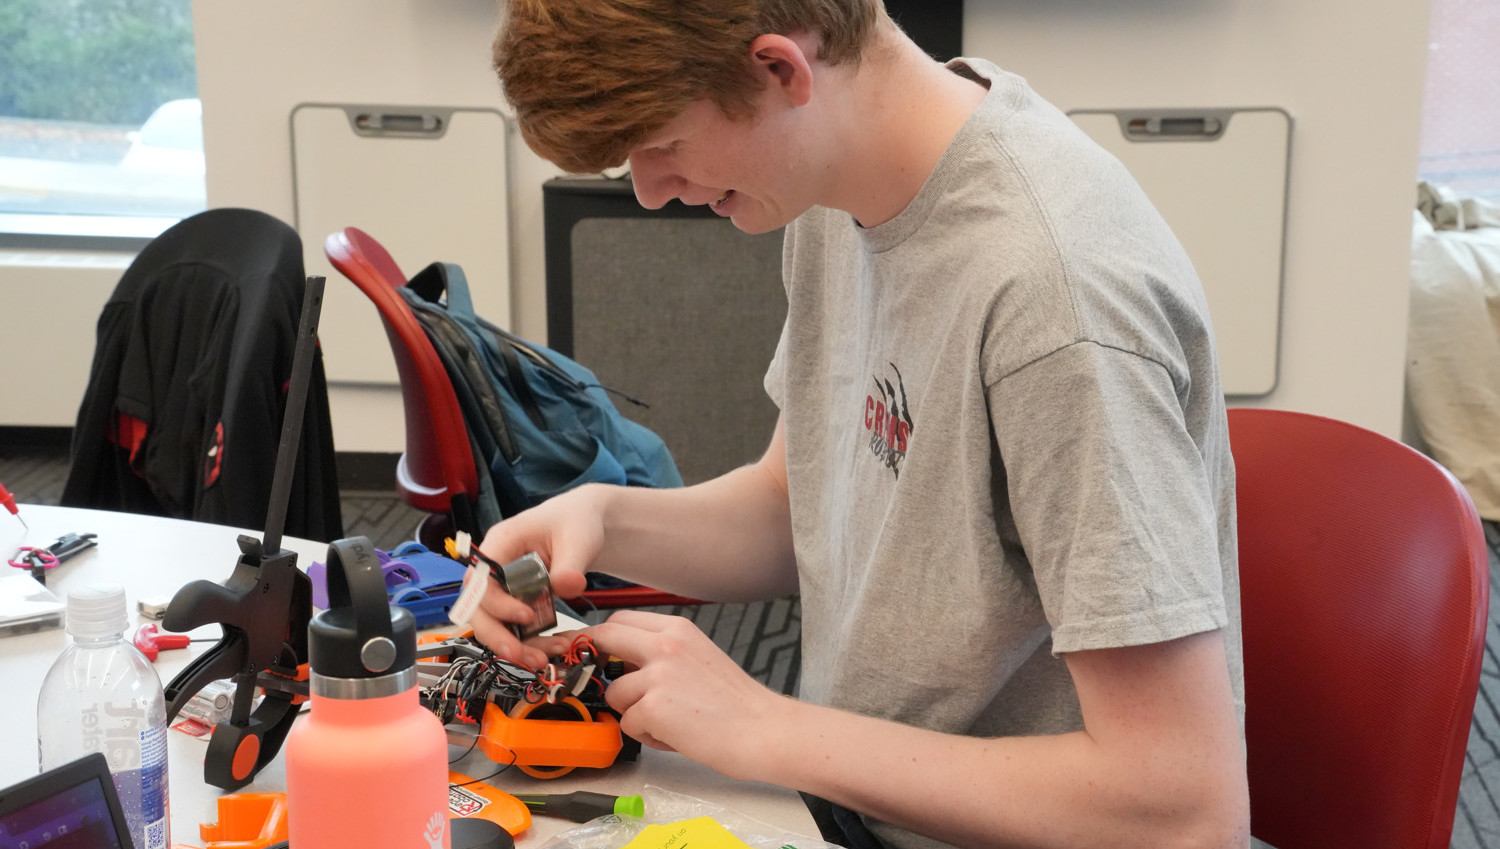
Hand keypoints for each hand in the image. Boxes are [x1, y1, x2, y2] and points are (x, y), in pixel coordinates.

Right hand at [468, 486, 606, 664]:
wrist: (584, 523)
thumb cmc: (574, 521)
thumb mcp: (578, 538)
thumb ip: (571, 564)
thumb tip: (567, 587)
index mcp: (501, 542)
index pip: (481, 578)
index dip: (496, 603)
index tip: (527, 617)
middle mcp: (495, 567)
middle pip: (478, 607)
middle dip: (497, 636)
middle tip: (522, 656)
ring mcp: (504, 586)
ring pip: (494, 623)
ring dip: (514, 645)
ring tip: (542, 660)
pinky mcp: (516, 601)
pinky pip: (513, 627)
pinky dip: (529, 642)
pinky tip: (553, 649)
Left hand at [586, 610, 786, 780]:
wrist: (762, 729)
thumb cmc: (736, 702)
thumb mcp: (698, 657)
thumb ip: (662, 652)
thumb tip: (624, 662)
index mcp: (677, 630)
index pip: (620, 619)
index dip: (602, 637)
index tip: (592, 650)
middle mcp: (665, 645)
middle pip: (605, 638)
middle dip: (595, 661)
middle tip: (606, 682)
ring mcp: (657, 675)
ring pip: (615, 692)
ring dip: (632, 712)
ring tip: (666, 721)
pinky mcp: (652, 707)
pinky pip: (628, 724)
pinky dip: (647, 736)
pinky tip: (675, 735)